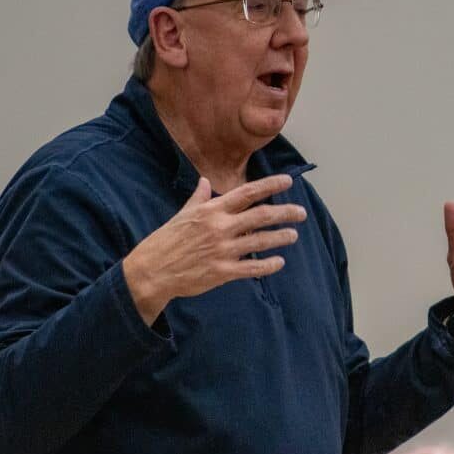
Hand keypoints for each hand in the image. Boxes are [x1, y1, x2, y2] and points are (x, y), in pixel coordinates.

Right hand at [123, 174, 306, 323]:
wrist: (152, 270)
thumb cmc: (166, 240)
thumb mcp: (182, 214)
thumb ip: (199, 198)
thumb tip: (205, 182)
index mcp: (212, 210)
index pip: (247, 193)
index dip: (270, 186)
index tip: (288, 181)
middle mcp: (221, 228)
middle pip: (262, 216)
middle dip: (285, 213)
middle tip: (301, 213)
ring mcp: (223, 250)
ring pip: (261, 241)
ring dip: (281, 237)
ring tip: (293, 235)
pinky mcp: (223, 271)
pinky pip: (253, 268)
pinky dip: (269, 265)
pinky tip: (280, 262)